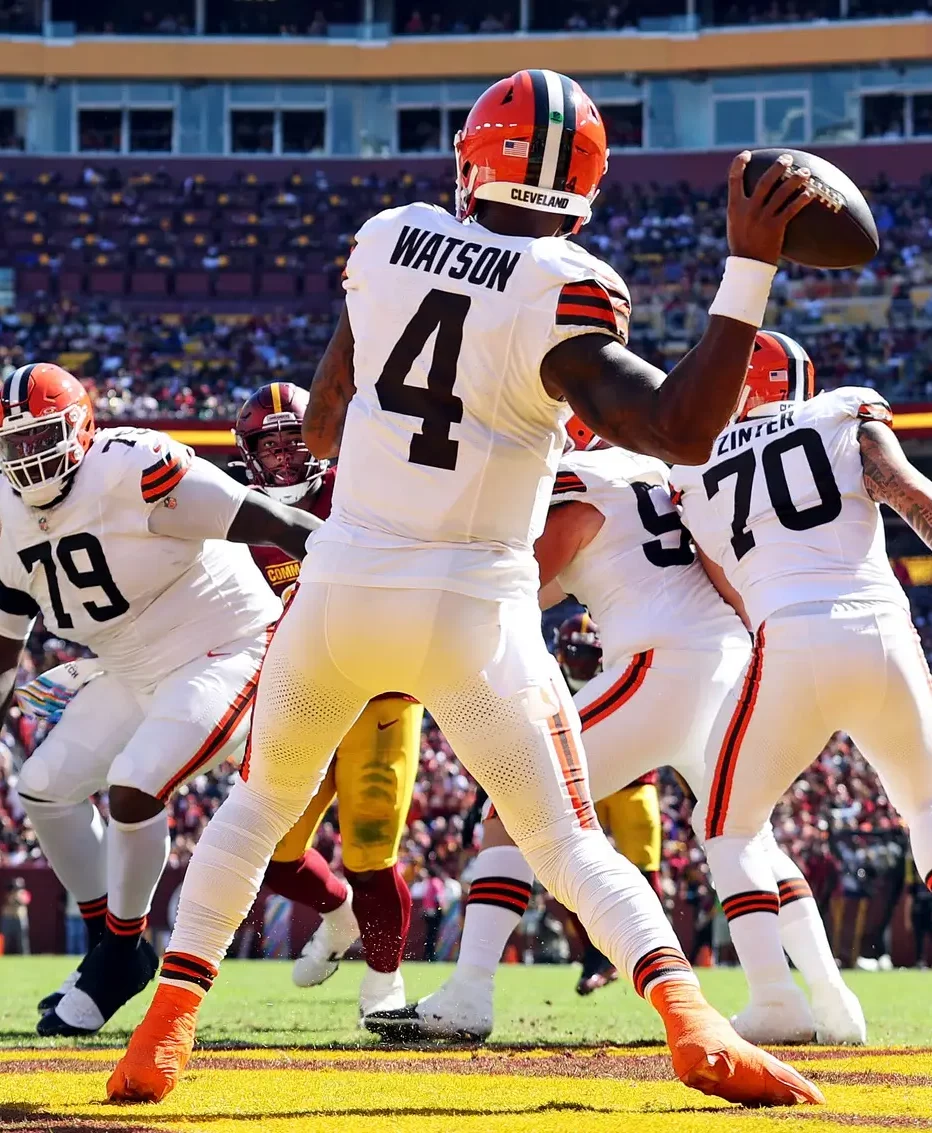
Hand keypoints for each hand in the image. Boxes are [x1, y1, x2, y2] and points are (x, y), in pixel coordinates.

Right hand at [726, 150, 813, 264]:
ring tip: (805, 172)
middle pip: (765, 181)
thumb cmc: (741, 243)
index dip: (739, 164)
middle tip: (787, 159)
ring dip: (795, 180)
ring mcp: (762, 218)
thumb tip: (751, 192)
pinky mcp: (775, 227)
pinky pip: (791, 209)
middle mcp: (748, 210)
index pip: (733, 179)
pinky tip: (811, 192)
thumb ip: (741, 207)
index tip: (746, 154)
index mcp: (735, 207)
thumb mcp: (735, 223)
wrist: (748, 265)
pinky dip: (802, 199)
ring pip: (782, 193)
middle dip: (777, 167)